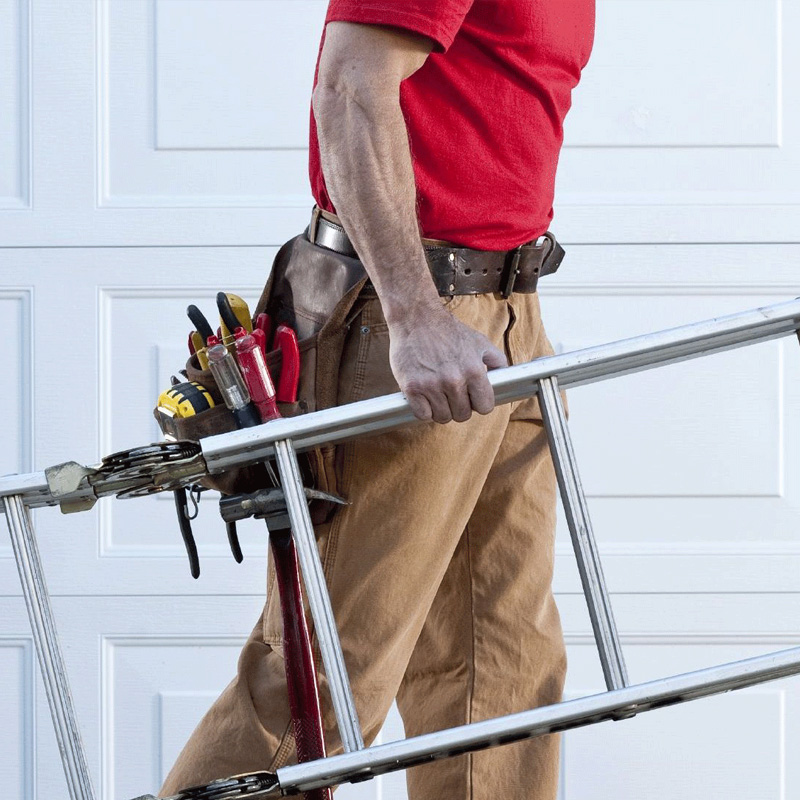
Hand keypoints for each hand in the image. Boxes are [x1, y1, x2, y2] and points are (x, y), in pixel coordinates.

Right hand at [388, 303, 507, 423]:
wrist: (415, 318)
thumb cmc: (447, 330)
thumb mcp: (479, 341)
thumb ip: (496, 361)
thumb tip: (505, 378)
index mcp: (473, 370)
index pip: (484, 407)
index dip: (479, 404)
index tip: (472, 399)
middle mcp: (453, 380)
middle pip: (463, 415)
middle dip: (459, 407)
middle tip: (452, 395)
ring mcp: (431, 385)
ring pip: (443, 417)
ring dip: (441, 409)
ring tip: (438, 395)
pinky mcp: (412, 387)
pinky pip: (422, 415)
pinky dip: (423, 410)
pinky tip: (424, 397)